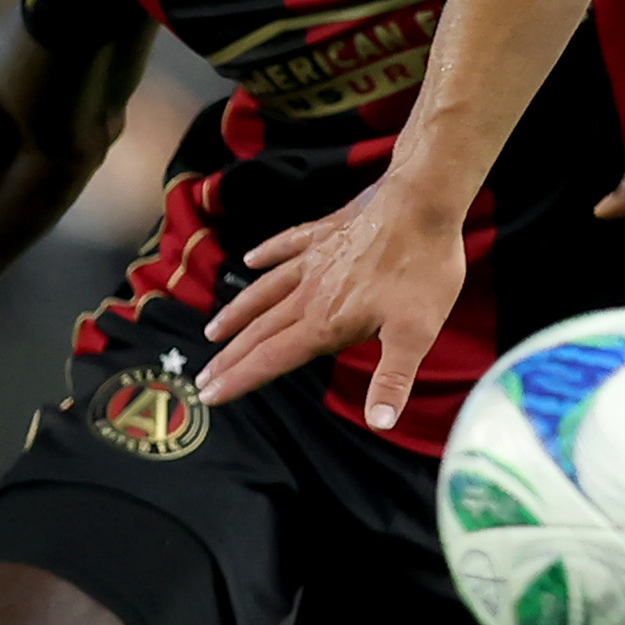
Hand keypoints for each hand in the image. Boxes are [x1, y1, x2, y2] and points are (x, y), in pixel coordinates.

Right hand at [196, 173, 469, 428]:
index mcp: (326, 322)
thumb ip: (393, 379)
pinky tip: (251, 260)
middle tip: (201, 377)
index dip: (240, 380)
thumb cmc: (423, 270)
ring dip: (237, 313)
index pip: (272, 358)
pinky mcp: (324, 232)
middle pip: (260, 331)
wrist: (422, 202)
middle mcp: (309, 293)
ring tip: (214, 331)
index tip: (209, 396)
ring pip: (264, 291)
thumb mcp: (416, 333)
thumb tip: (380, 422)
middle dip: (230, 358)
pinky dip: (266, 255)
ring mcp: (313, 260)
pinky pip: (286, 246)